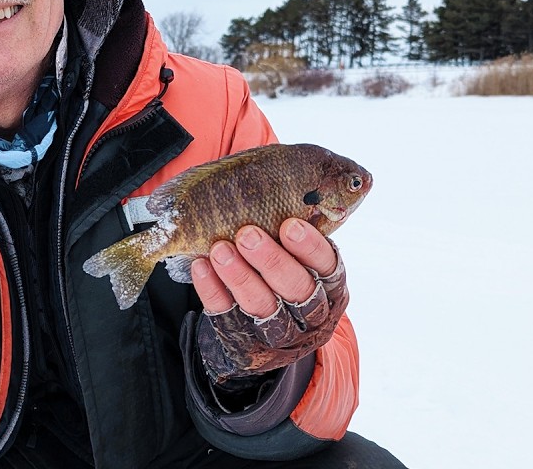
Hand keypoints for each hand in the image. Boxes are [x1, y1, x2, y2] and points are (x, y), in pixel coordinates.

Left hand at [189, 218, 347, 379]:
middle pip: (296, 289)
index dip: (309, 247)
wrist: (263, 336)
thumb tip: (281, 189)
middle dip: (271, 260)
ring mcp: (278, 333)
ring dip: (240, 276)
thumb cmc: (283, 274)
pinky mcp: (245, 342)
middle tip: (248, 234)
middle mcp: (311, 314)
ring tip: (220, 249)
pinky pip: (226, 316)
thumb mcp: (300, 261)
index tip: (289, 225)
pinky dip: (212, 290)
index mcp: (331, 287)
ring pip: (261, 306)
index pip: (327, 266)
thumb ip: (296, 235)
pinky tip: (201, 266)